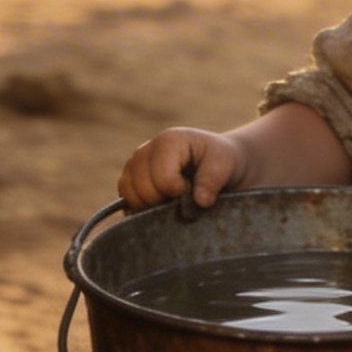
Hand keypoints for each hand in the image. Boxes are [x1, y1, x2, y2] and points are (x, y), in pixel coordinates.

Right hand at [119, 126, 250, 212]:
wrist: (218, 165)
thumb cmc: (222, 162)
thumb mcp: (225, 165)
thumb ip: (212, 179)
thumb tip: (201, 201)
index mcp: (169, 141)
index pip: (161, 177)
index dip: (177, 192)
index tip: (191, 191)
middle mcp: (147, 150)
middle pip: (139, 187)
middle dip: (161, 201)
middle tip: (182, 199)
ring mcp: (136, 165)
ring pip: (128, 194)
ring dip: (148, 206)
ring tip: (171, 202)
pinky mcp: (132, 181)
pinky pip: (125, 200)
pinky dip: (140, 209)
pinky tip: (160, 206)